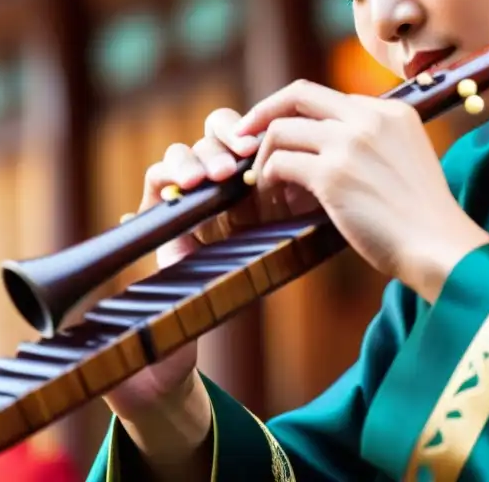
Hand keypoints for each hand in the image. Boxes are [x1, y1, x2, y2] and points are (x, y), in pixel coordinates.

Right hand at [102, 108, 318, 430]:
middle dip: (226, 138)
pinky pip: (155, 180)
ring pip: (184, 152)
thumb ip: (293, 224)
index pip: (250, 140)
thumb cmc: (229, 302)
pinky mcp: (150, 215)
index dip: (258, 133)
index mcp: (246, 186)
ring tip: (210, 177)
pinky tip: (184, 188)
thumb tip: (338, 194)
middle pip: (215, 135)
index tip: (274, 144)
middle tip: (242, 156)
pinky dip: (167, 177)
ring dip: (197, 158)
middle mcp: (211, 186)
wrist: (172, 355)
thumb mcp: (272, 256)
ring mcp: (179, 199)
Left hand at [240, 80, 488, 299]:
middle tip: (241, 137)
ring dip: (264, 157)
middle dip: (262, 113)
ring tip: (265, 184)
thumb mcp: (409, 159)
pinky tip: (274, 200)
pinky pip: (280, 164)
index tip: (281, 133)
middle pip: (298, 94)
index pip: (330, 97)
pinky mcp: (332, 174)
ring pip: (281, 130)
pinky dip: (269, 181)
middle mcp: (369, 118)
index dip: (298, 114)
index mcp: (392, 111)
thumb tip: (332, 150)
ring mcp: (350, 143)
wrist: (440, 246)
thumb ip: (376, 144)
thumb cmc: (425, 217)